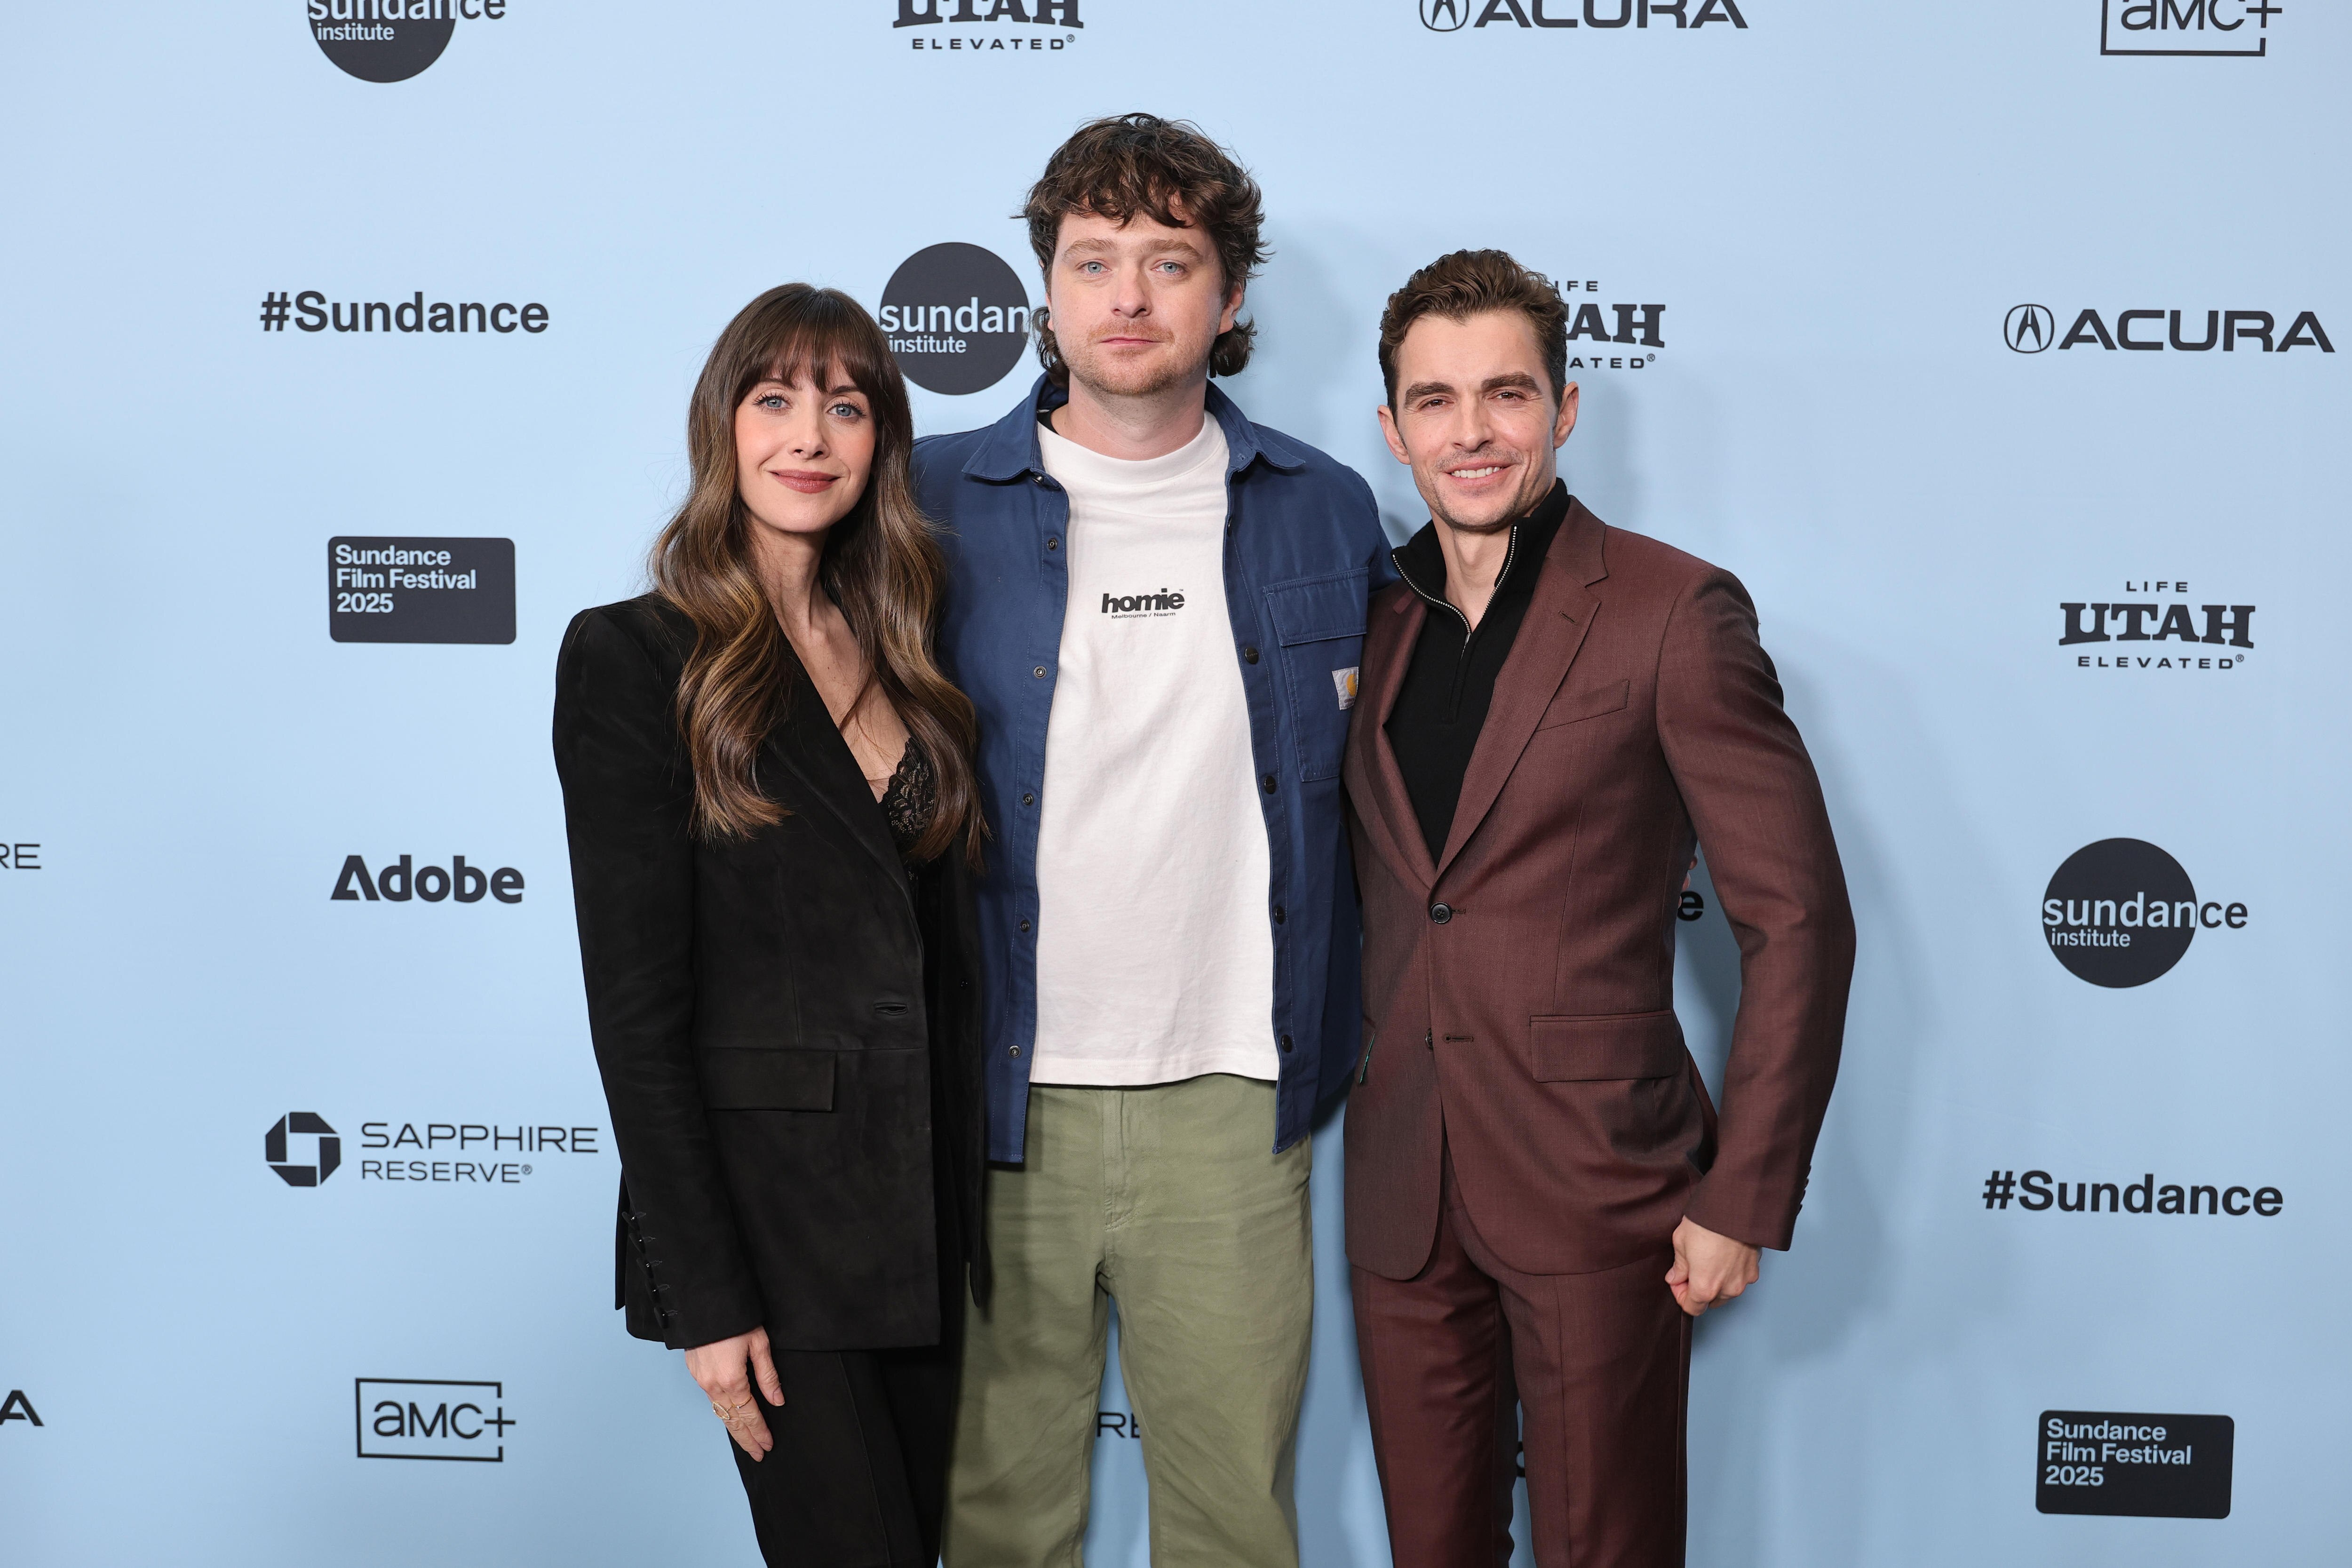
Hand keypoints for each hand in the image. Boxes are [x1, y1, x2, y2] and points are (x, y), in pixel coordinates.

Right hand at [684, 1326, 785, 1459]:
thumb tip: (777, 1401)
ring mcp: (702, 1381)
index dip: (760, 1431)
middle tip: (758, 1454)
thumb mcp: (758, 1344)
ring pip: (720, 1413)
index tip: (768, 1445)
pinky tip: (730, 1418)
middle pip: (732, 1421)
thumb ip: (768, 1375)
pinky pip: (712, 1401)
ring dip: (734, 1429)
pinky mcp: (696, 1373)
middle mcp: (714, 1386)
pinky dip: (723, 1413)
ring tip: (746, 1442)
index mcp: (732, 1381)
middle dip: (746, 1439)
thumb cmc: (734, 1319)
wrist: (702, 1302)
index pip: (749, 1415)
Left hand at [1666, 1217, 1760, 1316]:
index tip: (1678, 1281)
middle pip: (1710, 1301)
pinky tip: (1725, 1256)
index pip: (1692, 1308)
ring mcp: (1744, 1281)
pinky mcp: (1755, 1270)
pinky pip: (1740, 1279)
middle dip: (1699, 1290)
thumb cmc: (1706, 1223)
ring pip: (1726, 1292)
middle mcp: (1727, 1290)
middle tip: (1692, 1269)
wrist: (1736, 1207)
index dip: (1681, 1296)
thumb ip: (1678, 1267)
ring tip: (1709, 1260)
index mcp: (1705, 1287)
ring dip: (1717, 1283)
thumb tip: (1675, 1278)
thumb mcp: (1681, 1242)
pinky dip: (1732, 1273)